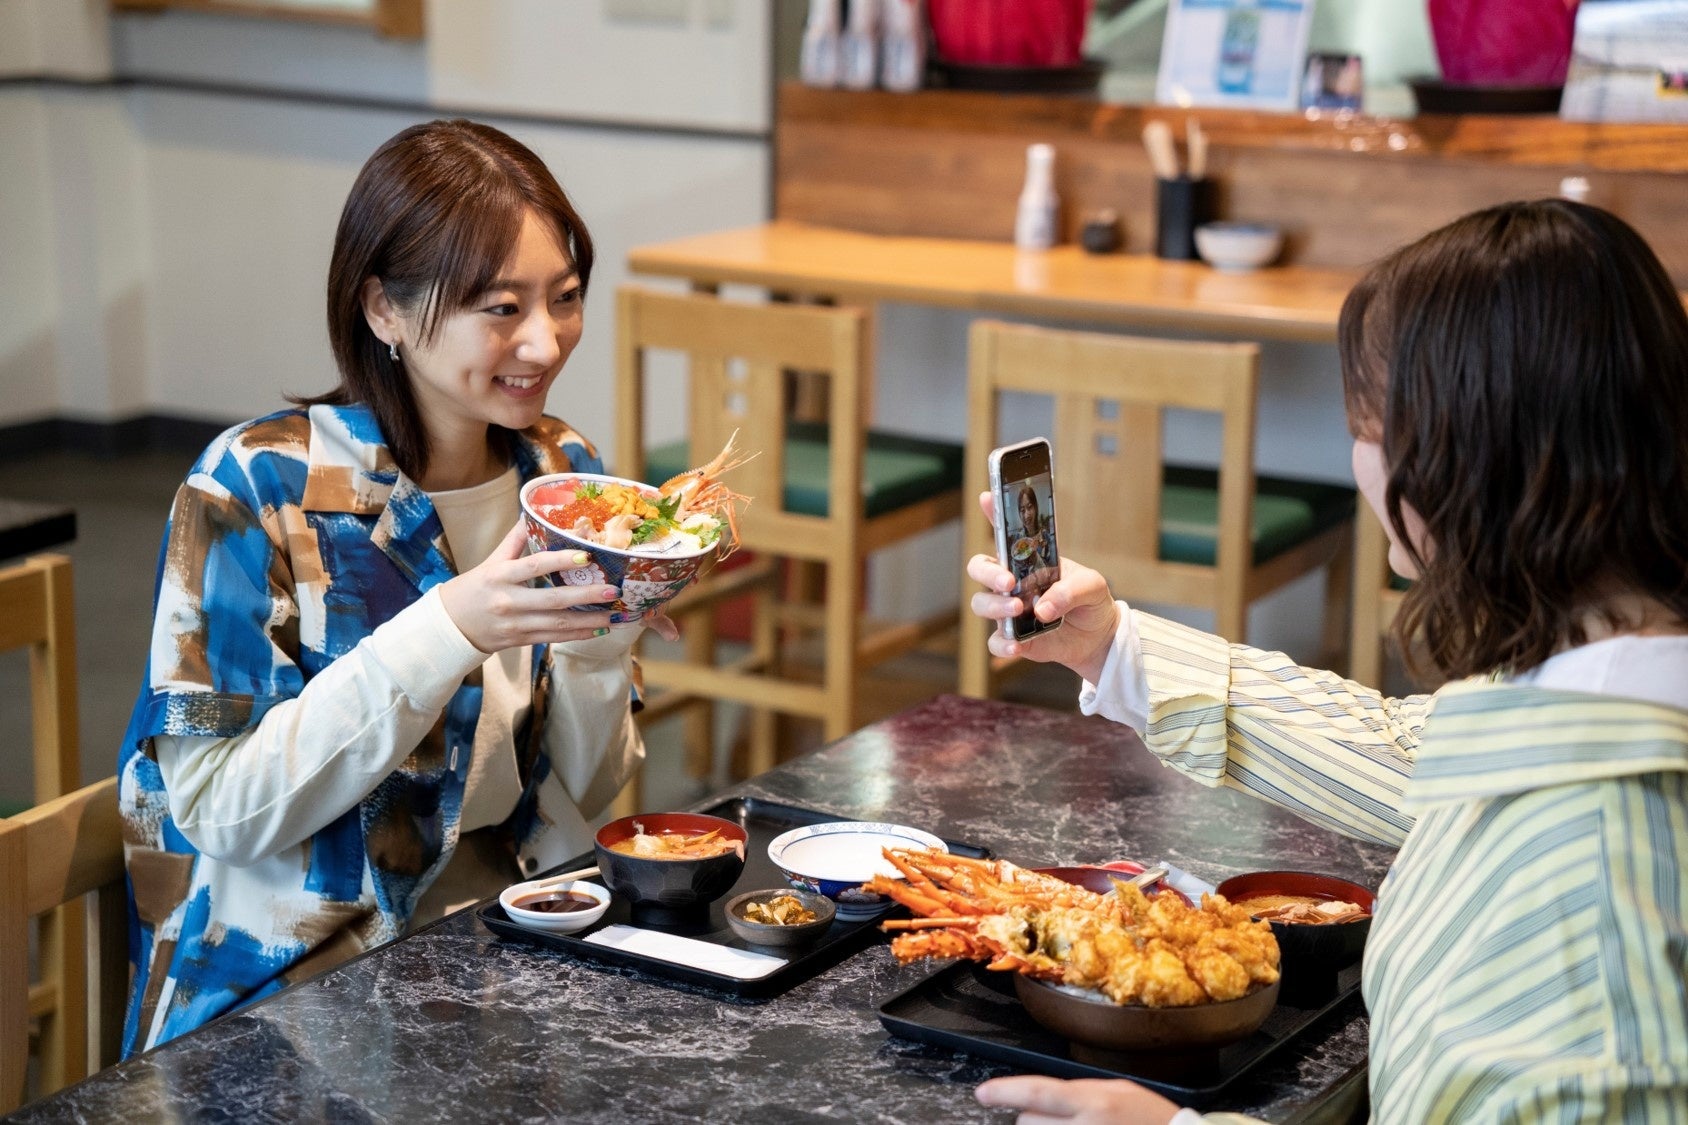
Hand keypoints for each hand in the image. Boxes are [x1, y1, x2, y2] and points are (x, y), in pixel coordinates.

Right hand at [439, 522, 675, 652]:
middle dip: (586, 596)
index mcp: (500, 576)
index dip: (560, 561)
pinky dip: (578, 635)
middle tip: (613, 591)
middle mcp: (509, 601)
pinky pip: (554, 638)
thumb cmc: (474, 588)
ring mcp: (516, 624)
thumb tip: (531, 512)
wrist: (451, 626)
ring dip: (589, 620)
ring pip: (558, 624)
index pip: (534, 566)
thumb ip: (514, 540)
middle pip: (553, 600)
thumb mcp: (490, 562)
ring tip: (614, 615)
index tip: (586, 556)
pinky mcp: (521, 640)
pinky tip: (599, 630)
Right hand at [970, 492, 1119, 683]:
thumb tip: (1042, 609)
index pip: (1006, 532)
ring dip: (995, 606)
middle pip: (980, 568)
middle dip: (988, 573)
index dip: (994, 513)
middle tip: (1009, 581)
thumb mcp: (1092, 585)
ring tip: (1018, 609)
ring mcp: (1010, 610)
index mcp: (1029, 560)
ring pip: (981, 603)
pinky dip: (1002, 644)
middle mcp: (1013, 582)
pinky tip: (1017, 645)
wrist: (1099, 636)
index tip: (988, 497)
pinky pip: (995, 641)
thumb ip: (1070, 591)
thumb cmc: (1091, 601)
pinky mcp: (1014, 637)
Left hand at [976, 1075, 1182, 1123]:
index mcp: (1094, 1102)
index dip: (1005, 1092)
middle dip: (1035, 1120)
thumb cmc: (1152, 1120)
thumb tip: (1045, 1097)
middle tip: (1058, 1119)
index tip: (982, 1094)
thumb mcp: (1118, 1092)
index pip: (1039, 1092)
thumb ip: (1080, 1094)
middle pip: (1029, 1123)